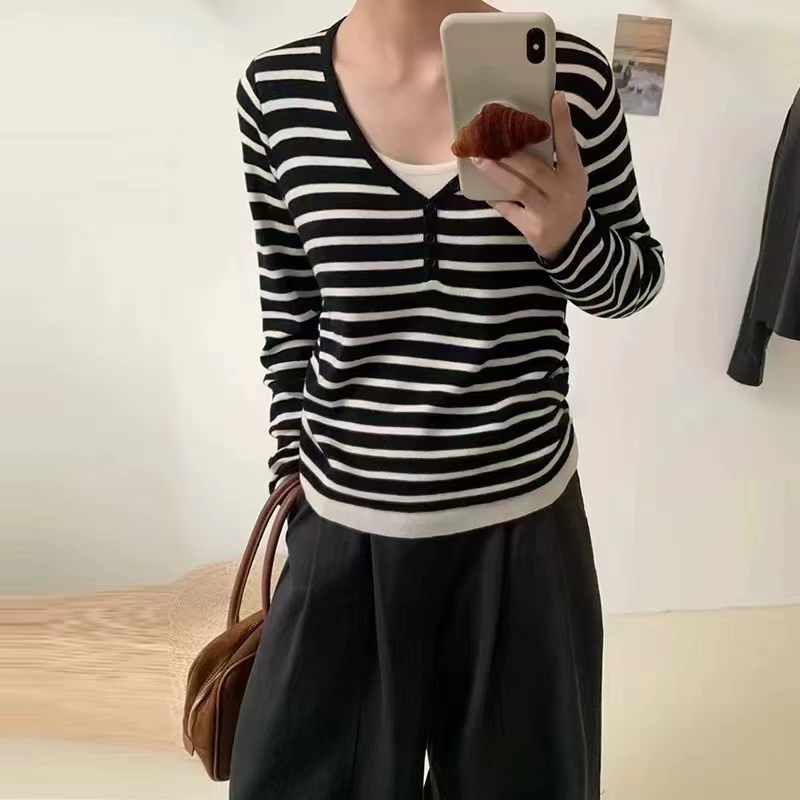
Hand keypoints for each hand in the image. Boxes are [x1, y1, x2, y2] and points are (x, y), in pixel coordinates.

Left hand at [471, 92, 587, 261]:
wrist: (569, 242)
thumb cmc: (563, 201)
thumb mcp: (569, 179)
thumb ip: (556, 158)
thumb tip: (527, 130)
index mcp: (575, 174)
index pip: (569, 144)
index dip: (563, 121)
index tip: (555, 96)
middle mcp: (564, 191)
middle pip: (535, 168)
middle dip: (511, 152)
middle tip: (490, 136)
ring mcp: (548, 211)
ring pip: (519, 188)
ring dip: (497, 172)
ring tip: (479, 159)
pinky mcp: (533, 228)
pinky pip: (509, 210)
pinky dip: (495, 199)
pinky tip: (482, 190)